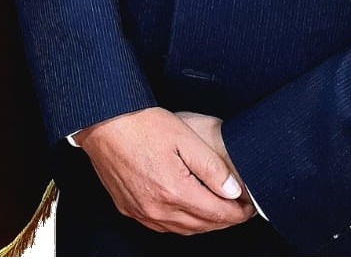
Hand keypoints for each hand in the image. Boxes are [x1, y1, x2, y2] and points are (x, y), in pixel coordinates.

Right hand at [73, 106, 254, 234]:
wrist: (102, 121)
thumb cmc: (140, 123)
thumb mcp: (184, 137)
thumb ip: (212, 167)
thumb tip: (233, 191)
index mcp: (174, 191)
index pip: (218, 214)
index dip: (238, 211)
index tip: (249, 206)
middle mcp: (157, 208)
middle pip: (202, 225)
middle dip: (224, 219)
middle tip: (238, 208)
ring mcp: (141, 211)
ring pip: (182, 230)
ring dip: (203, 223)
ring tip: (216, 209)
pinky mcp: (129, 207)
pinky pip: (161, 225)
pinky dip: (179, 222)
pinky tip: (185, 210)